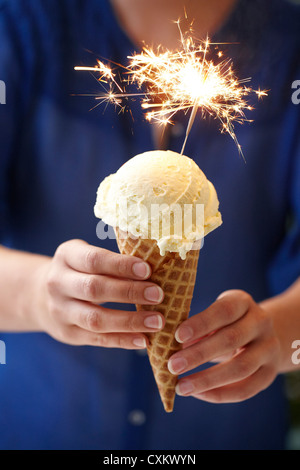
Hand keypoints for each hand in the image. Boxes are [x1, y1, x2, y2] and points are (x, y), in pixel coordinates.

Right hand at [36, 239, 163, 348]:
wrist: (41, 295)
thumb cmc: (80, 271)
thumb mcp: (86, 256)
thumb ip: (113, 261)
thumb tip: (155, 268)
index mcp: (66, 256)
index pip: (94, 260)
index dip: (121, 265)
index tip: (147, 270)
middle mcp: (58, 283)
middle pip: (94, 289)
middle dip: (129, 292)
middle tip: (158, 295)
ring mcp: (60, 311)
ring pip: (95, 319)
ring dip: (129, 321)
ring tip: (157, 321)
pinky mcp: (67, 334)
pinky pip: (97, 339)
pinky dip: (122, 340)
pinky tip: (144, 340)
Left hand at [168, 290, 280, 402]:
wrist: (259, 335)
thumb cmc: (223, 323)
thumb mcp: (212, 316)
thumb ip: (194, 327)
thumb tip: (165, 345)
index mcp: (243, 302)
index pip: (224, 311)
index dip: (201, 323)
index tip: (177, 336)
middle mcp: (261, 322)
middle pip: (231, 339)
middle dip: (199, 355)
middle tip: (172, 366)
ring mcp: (269, 348)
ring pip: (241, 367)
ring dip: (207, 379)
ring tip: (182, 387)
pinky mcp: (270, 373)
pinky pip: (246, 389)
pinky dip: (220, 394)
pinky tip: (198, 394)